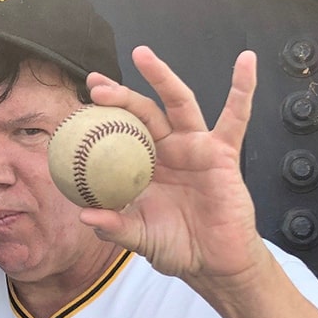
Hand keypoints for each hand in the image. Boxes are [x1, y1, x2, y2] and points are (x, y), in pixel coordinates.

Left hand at [81, 46, 269, 287]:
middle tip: (93, 82)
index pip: (116, 134)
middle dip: (118, 94)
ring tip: (142, 55)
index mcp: (141, 167)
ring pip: (178, 104)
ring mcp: (195, 148)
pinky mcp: (224, 153)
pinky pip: (236, 117)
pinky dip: (243, 88)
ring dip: (161, 76)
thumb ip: (114, 226)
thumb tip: (83, 215)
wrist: (214, 263)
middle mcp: (166, 151)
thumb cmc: (175, 247)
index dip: (98, 121)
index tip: (72, 108)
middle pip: (141, 112)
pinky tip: (245, 61)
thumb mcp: (138, 237)